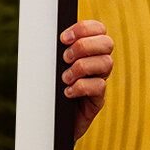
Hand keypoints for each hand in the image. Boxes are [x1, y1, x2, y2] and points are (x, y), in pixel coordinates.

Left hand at [60, 19, 113, 140]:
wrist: (50, 120)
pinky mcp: (98, 99)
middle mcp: (98, 63)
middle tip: (65, 58)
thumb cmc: (49, 88)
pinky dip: (81, 87)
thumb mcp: (50, 66)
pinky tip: (67, 92)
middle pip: (107, 43)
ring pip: (106, 63)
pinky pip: (99, 86)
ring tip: (64, 78)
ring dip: (81, 67)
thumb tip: (43, 34)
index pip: (98, 29)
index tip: (63, 38)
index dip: (84, 28)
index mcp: (88, 50)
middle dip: (83, 46)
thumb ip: (53, 50)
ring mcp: (99, 80)